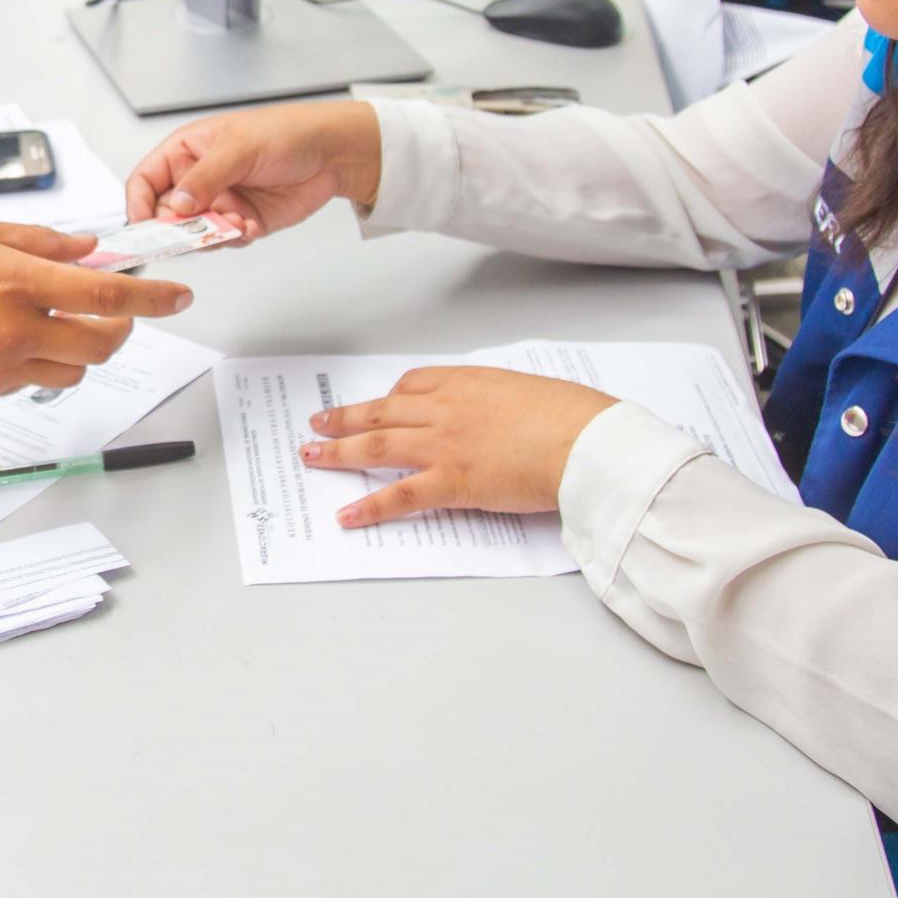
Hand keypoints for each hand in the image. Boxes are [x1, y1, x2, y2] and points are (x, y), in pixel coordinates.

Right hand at [0, 220, 193, 399]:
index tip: (179, 296)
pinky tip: (17, 339)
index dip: (152, 298)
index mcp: (17, 283)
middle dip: (122, 328)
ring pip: (76, 370)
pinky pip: (36, 380)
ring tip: (62, 324)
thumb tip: (88, 249)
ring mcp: (4, 366)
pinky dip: (43, 361)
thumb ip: (40, 242)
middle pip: (102, 344)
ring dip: (84, 348)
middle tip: (117, 312)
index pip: (105, 296)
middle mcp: (17, 330)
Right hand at [125, 100, 378, 237]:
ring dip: (212, 235)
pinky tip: (252, 225)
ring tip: (236, 223)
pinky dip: (236, 239)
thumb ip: (205, 177)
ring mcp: (219, 202)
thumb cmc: (287, 133)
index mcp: (186, 151)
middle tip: (194, 231)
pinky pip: (225, 241)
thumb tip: (179, 205)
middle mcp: (198, 178)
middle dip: (179, 227)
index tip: (144, 226)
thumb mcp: (239, 147)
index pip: (145, 181)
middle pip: (166, 214)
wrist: (333, 154)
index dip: (138, 204)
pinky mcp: (241, 222)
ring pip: (195, 234)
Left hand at [301, 367, 620, 527]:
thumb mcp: (533, 392)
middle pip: (382, 412)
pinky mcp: (451, 482)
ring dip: (339, 452)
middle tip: (318, 422)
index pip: (413, 386)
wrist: (585, 442)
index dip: (388, 398)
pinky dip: (369, 506)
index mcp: (468, 382)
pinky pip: (399, 495)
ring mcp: (443, 445)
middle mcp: (446, 409)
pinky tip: (346, 515)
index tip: (377, 404)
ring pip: (377, 445)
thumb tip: (503, 414)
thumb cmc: (573, 417)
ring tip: (312, 457)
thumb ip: (505, 402)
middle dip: (345, 418)